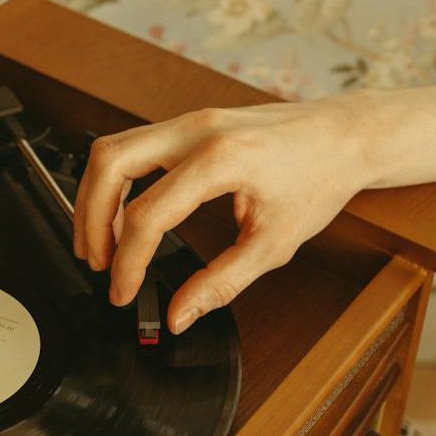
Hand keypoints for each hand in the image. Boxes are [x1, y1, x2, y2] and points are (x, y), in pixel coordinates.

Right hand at [72, 95, 377, 333]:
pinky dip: (117, 182)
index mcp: (221, 159)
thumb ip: (221, 283)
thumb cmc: (319, 179)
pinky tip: (123, 215)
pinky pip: (133, 145)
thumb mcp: (275, 244)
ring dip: (96, 197)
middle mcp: (197, 130)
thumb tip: (180, 315)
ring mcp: (190, 120)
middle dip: (90, 219)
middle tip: (97, 263)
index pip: (147, 214)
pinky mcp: (189, 123)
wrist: (345, 136)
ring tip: (101, 244)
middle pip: (109, 164)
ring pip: (112, 148)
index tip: (123, 292)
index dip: (126, 262)